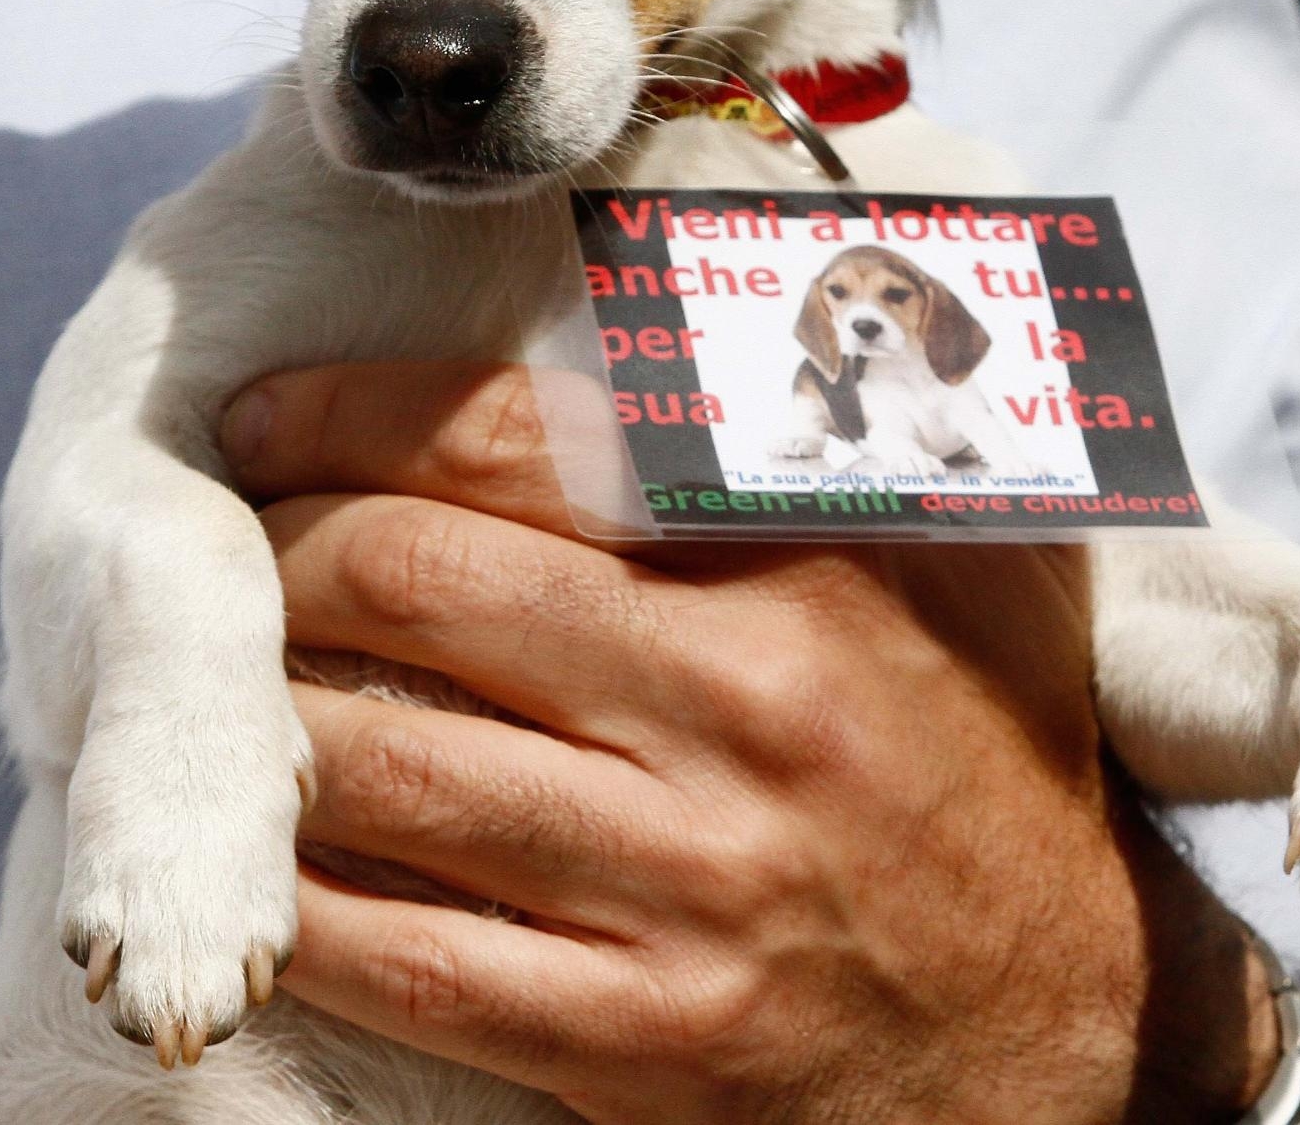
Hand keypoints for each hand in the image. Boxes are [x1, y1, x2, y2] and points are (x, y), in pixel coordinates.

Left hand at [221, 360, 1281, 1122]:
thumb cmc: (996, 755)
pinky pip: (411, 960)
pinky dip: (306, 901)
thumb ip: (879, 409)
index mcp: (815, 566)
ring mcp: (696, 883)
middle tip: (239, 558)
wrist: (1065, 1022)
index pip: (525, 444)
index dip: (353, 414)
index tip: (266, 419)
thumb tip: (755, 261)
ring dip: (264, 719)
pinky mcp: (650, 1038)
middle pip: (415, 582)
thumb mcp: (987, 554)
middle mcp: (751, 706)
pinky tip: (273, 861)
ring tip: (233, 694)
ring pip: (383, 767)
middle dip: (280, 554)